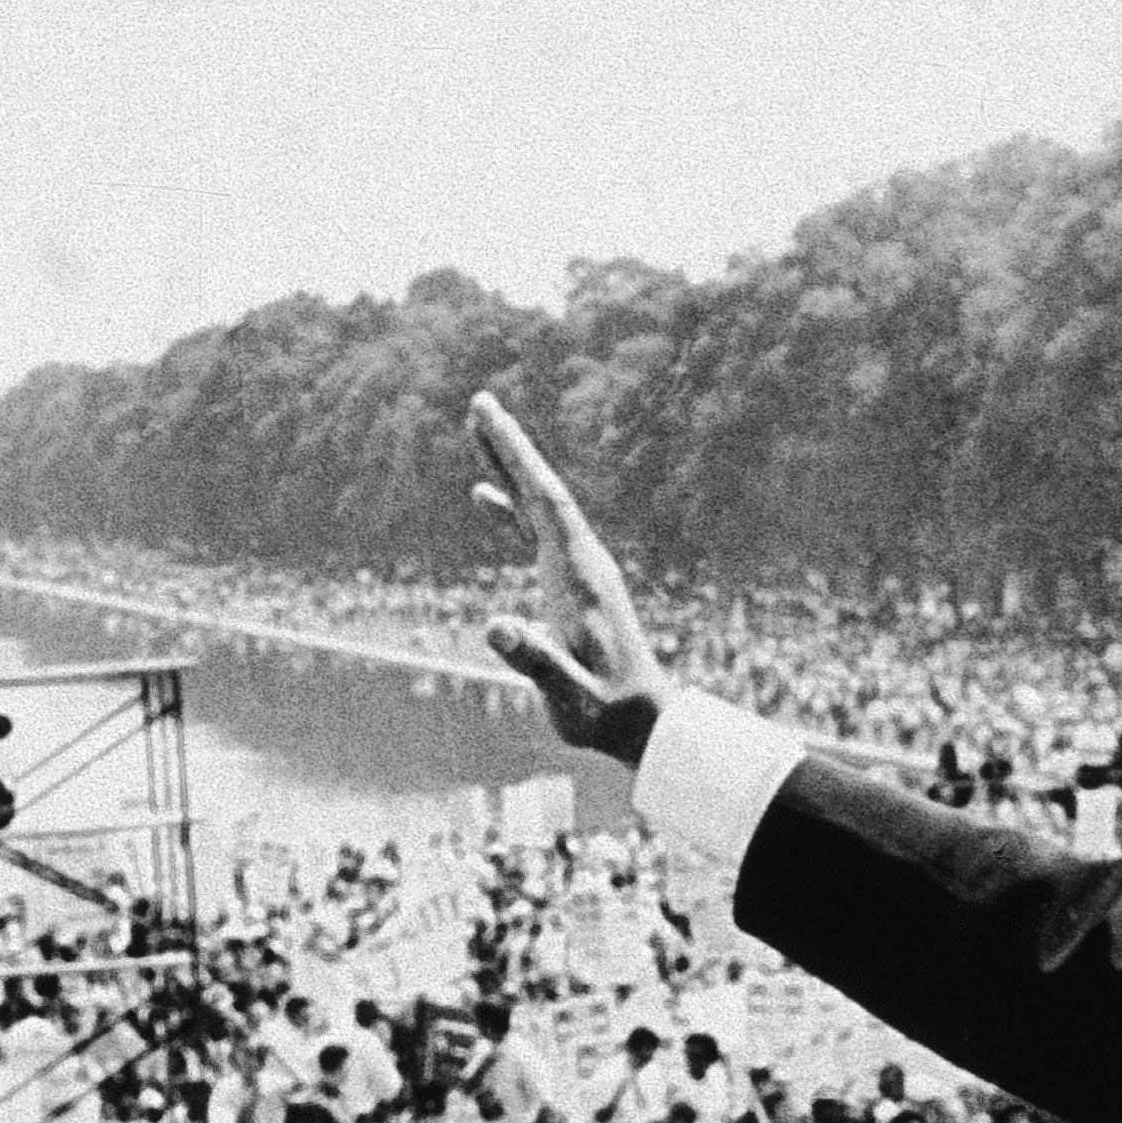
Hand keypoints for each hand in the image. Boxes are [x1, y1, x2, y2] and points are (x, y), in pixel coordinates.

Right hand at [469, 395, 668, 762]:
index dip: (517, 457)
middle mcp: (581, 561)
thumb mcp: (569, 694)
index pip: (545, 501)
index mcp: (580, 575)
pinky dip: (509, 508)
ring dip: (509, 466)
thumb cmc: (605, 711)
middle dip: (511, 445)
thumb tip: (494, 625)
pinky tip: (483, 495)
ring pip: (538, 505)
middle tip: (479, 401)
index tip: (491, 416)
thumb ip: (536, 661)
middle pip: (542, 490)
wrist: (642, 721)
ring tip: (479, 428)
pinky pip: (534, 532)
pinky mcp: (569, 584)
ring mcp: (576, 570)